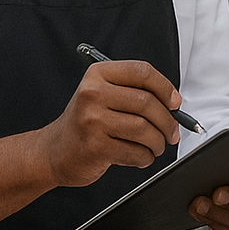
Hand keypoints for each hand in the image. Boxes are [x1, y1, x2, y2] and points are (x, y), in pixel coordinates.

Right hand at [36, 61, 181, 187]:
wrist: (53, 152)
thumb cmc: (86, 123)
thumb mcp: (102, 95)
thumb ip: (133, 91)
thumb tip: (173, 102)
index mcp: (98, 74)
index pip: (142, 71)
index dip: (165, 87)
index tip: (175, 103)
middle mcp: (93, 93)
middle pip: (147, 102)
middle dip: (167, 121)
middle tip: (172, 132)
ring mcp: (93, 120)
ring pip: (145, 129)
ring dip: (158, 142)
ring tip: (156, 146)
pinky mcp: (96, 147)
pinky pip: (136, 152)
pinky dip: (145, 157)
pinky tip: (140, 156)